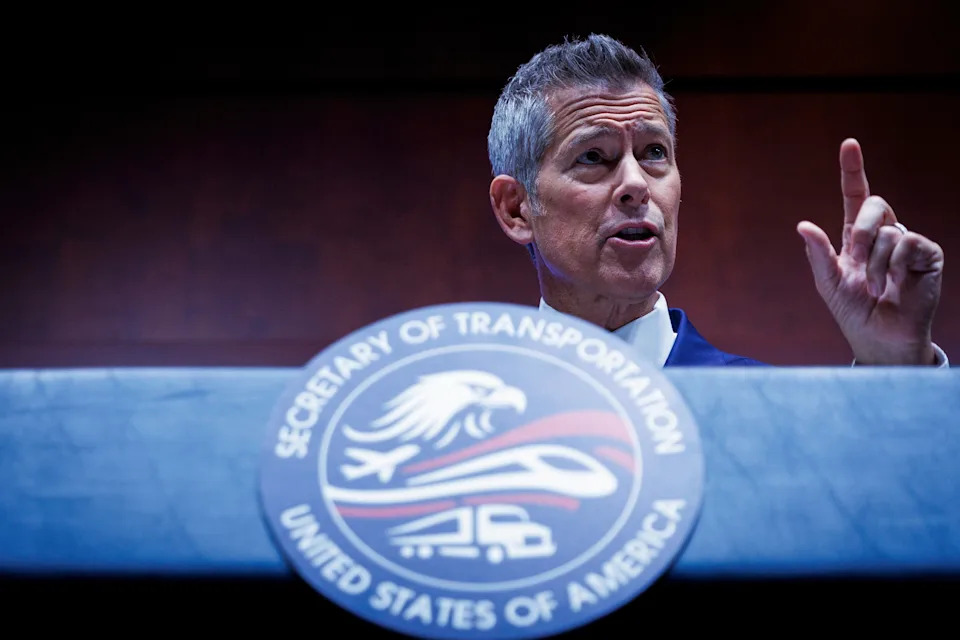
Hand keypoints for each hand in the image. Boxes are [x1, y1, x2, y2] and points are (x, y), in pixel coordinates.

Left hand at [796, 138, 942, 364]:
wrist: (880, 337)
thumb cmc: (853, 311)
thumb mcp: (829, 282)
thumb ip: (818, 253)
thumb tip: (802, 225)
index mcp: (856, 236)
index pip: (855, 196)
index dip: (852, 170)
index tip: (849, 144)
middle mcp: (883, 234)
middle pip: (874, 205)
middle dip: (860, 232)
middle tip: (857, 262)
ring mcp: (906, 242)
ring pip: (889, 229)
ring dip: (876, 263)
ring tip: (876, 287)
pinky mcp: (926, 254)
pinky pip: (908, 241)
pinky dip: (895, 264)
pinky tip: (894, 283)